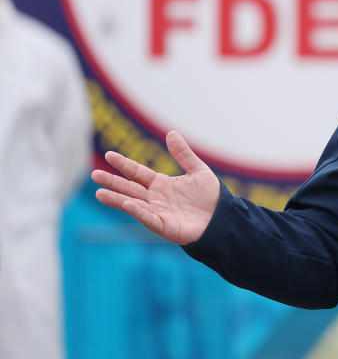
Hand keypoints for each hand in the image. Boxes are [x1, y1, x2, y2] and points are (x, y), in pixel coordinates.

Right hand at [91, 131, 219, 244]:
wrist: (223, 218)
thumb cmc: (210, 196)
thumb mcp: (198, 170)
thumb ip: (183, 154)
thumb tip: (171, 132)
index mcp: (161, 184)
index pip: (137, 172)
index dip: (124, 164)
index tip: (108, 155)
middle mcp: (155, 198)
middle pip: (130, 187)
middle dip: (112, 181)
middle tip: (94, 174)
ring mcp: (158, 212)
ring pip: (133, 203)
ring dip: (117, 199)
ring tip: (99, 193)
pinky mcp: (164, 226)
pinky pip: (148, 218)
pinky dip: (137, 211)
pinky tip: (126, 203)